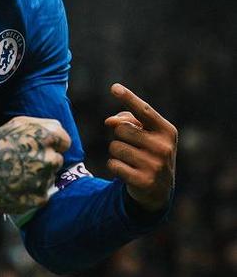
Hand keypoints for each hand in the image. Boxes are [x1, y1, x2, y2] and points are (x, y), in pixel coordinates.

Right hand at [0, 116, 70, 213]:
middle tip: (22, 162)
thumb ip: (45, 125)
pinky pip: (42, 195)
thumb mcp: (19, 123)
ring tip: (16, 173)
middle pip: (57, 161)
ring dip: (37, 177)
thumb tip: (61, 132)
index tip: (37, 148)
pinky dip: (31, 193)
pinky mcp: (38, 199)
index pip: (64, 142)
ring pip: (49, 178)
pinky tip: (16, 186)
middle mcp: (49, 158)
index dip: (51, 145)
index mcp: (46, 136)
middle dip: (43, 161)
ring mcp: (44, 180)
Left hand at [105, 83, 177, 211]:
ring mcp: (155, 165)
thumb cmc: (149, 152)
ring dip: (116, 152)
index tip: (114, 87)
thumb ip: (127, 120)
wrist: (159, 189)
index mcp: (167, 131)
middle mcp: (164, 147)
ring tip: (130, 160)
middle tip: (132, 147)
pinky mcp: (143, 181)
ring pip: (115, 147)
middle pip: (121, 129)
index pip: (144, 111)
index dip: (128, 98)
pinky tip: (127, 171)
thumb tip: (109, 121)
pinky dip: (114, 166)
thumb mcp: (145, 134)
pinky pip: (113, 164)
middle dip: (119, 137)